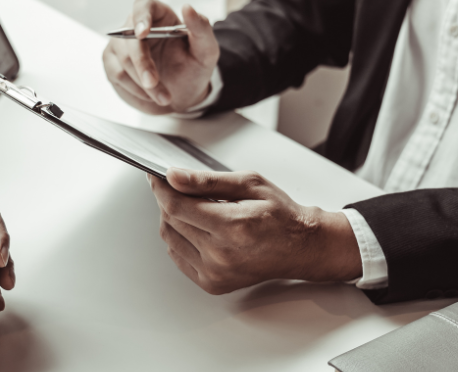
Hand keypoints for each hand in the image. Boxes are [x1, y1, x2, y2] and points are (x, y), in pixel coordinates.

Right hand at [103, 0, 219, 114]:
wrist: (183, 93)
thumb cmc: (193, 68)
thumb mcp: (206, 51)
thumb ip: (202, 29)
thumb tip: (188, 8)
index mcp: (159, 15)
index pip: (143, 5)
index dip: (140, 17)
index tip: (142, 33)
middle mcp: (135, 26)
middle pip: (129, 38)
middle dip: (142, 64)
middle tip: (153, 83)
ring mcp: (120, 45)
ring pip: (123, 60)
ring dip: (142, 83)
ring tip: (163, 96)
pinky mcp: (112, 64)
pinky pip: (116, 75)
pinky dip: (134, 89)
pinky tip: (149, 95)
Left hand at [148, 168, 361, 294]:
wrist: (301, 247)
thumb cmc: (281, 215)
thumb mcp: (249, 184)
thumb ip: (207, 180)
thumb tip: (174, 176)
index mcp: (232, 226)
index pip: (177, 205)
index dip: (160, 187)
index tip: (155, 175)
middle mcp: (221, 254)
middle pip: (171, 221)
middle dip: (167, 199)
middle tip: (176, 185)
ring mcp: (215, 272)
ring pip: (170, 239)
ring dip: (172, 218)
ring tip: (191, 206)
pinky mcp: (212, 283)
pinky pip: (178, 256)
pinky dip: (179, 238)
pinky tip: (195, 227)